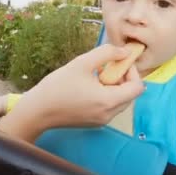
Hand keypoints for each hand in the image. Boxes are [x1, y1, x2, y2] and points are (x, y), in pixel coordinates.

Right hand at [16, 44, 144, 129]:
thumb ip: (107, 53)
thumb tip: (124, 51)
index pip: (137, 87)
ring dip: (114, 86)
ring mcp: (102, 121)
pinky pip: (109, 107)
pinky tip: (88, 87)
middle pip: (130, 95)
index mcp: (109, 101)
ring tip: (94, 76)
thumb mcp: (82, 63)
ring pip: (120, 101)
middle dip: (122, 78)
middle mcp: (109, 114)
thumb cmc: (57, 87)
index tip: (118, 61)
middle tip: (105, 67)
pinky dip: (106, 95)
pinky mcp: (94, 123)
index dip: (132, 71)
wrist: (37, 111)